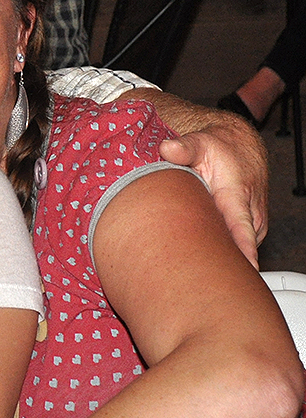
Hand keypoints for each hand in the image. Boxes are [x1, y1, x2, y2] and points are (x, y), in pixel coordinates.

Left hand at [158, 114, 267, 267]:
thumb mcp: (201, 143)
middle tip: (187, 275)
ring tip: (187, 262)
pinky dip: (216, 249)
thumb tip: (167, 149)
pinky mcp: (247, 231)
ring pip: (233, 249)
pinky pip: (233, 246)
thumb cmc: (221, 150)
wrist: (240, 148)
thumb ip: (184, 148)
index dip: (241, 252)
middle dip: (215, 263)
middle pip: (235, 248)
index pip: (241, 231)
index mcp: (236, 197)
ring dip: (213, 256)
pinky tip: (196, 251)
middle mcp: (249, 215)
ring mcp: (250, 225)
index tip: (240, 271)